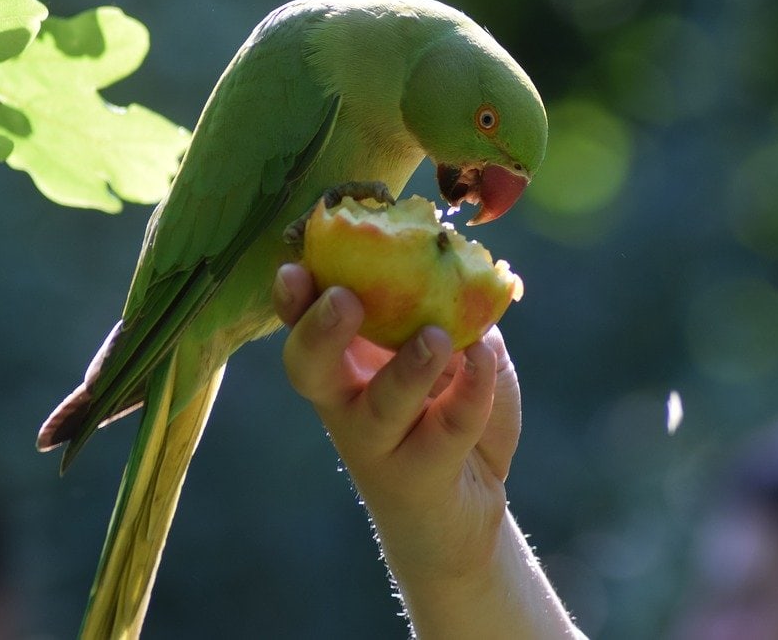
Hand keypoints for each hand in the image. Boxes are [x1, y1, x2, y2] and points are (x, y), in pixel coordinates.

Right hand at [274, 264, 582, 638]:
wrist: (465, 509)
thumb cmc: (448, 412)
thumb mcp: (455, 352)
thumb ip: (453, 315)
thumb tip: (464, 277)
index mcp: (345, 363)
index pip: (303, 326)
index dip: (293, 301)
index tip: (293, 268)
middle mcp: (348, 403)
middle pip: (310, 370)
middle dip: (319, 333)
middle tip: (343, 300)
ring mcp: (381, 444)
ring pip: (379, 408)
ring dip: (405, 370)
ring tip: (435, 337)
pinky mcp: (422, 475)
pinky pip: (446, 429)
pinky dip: (471, 391)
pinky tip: (484, 359)